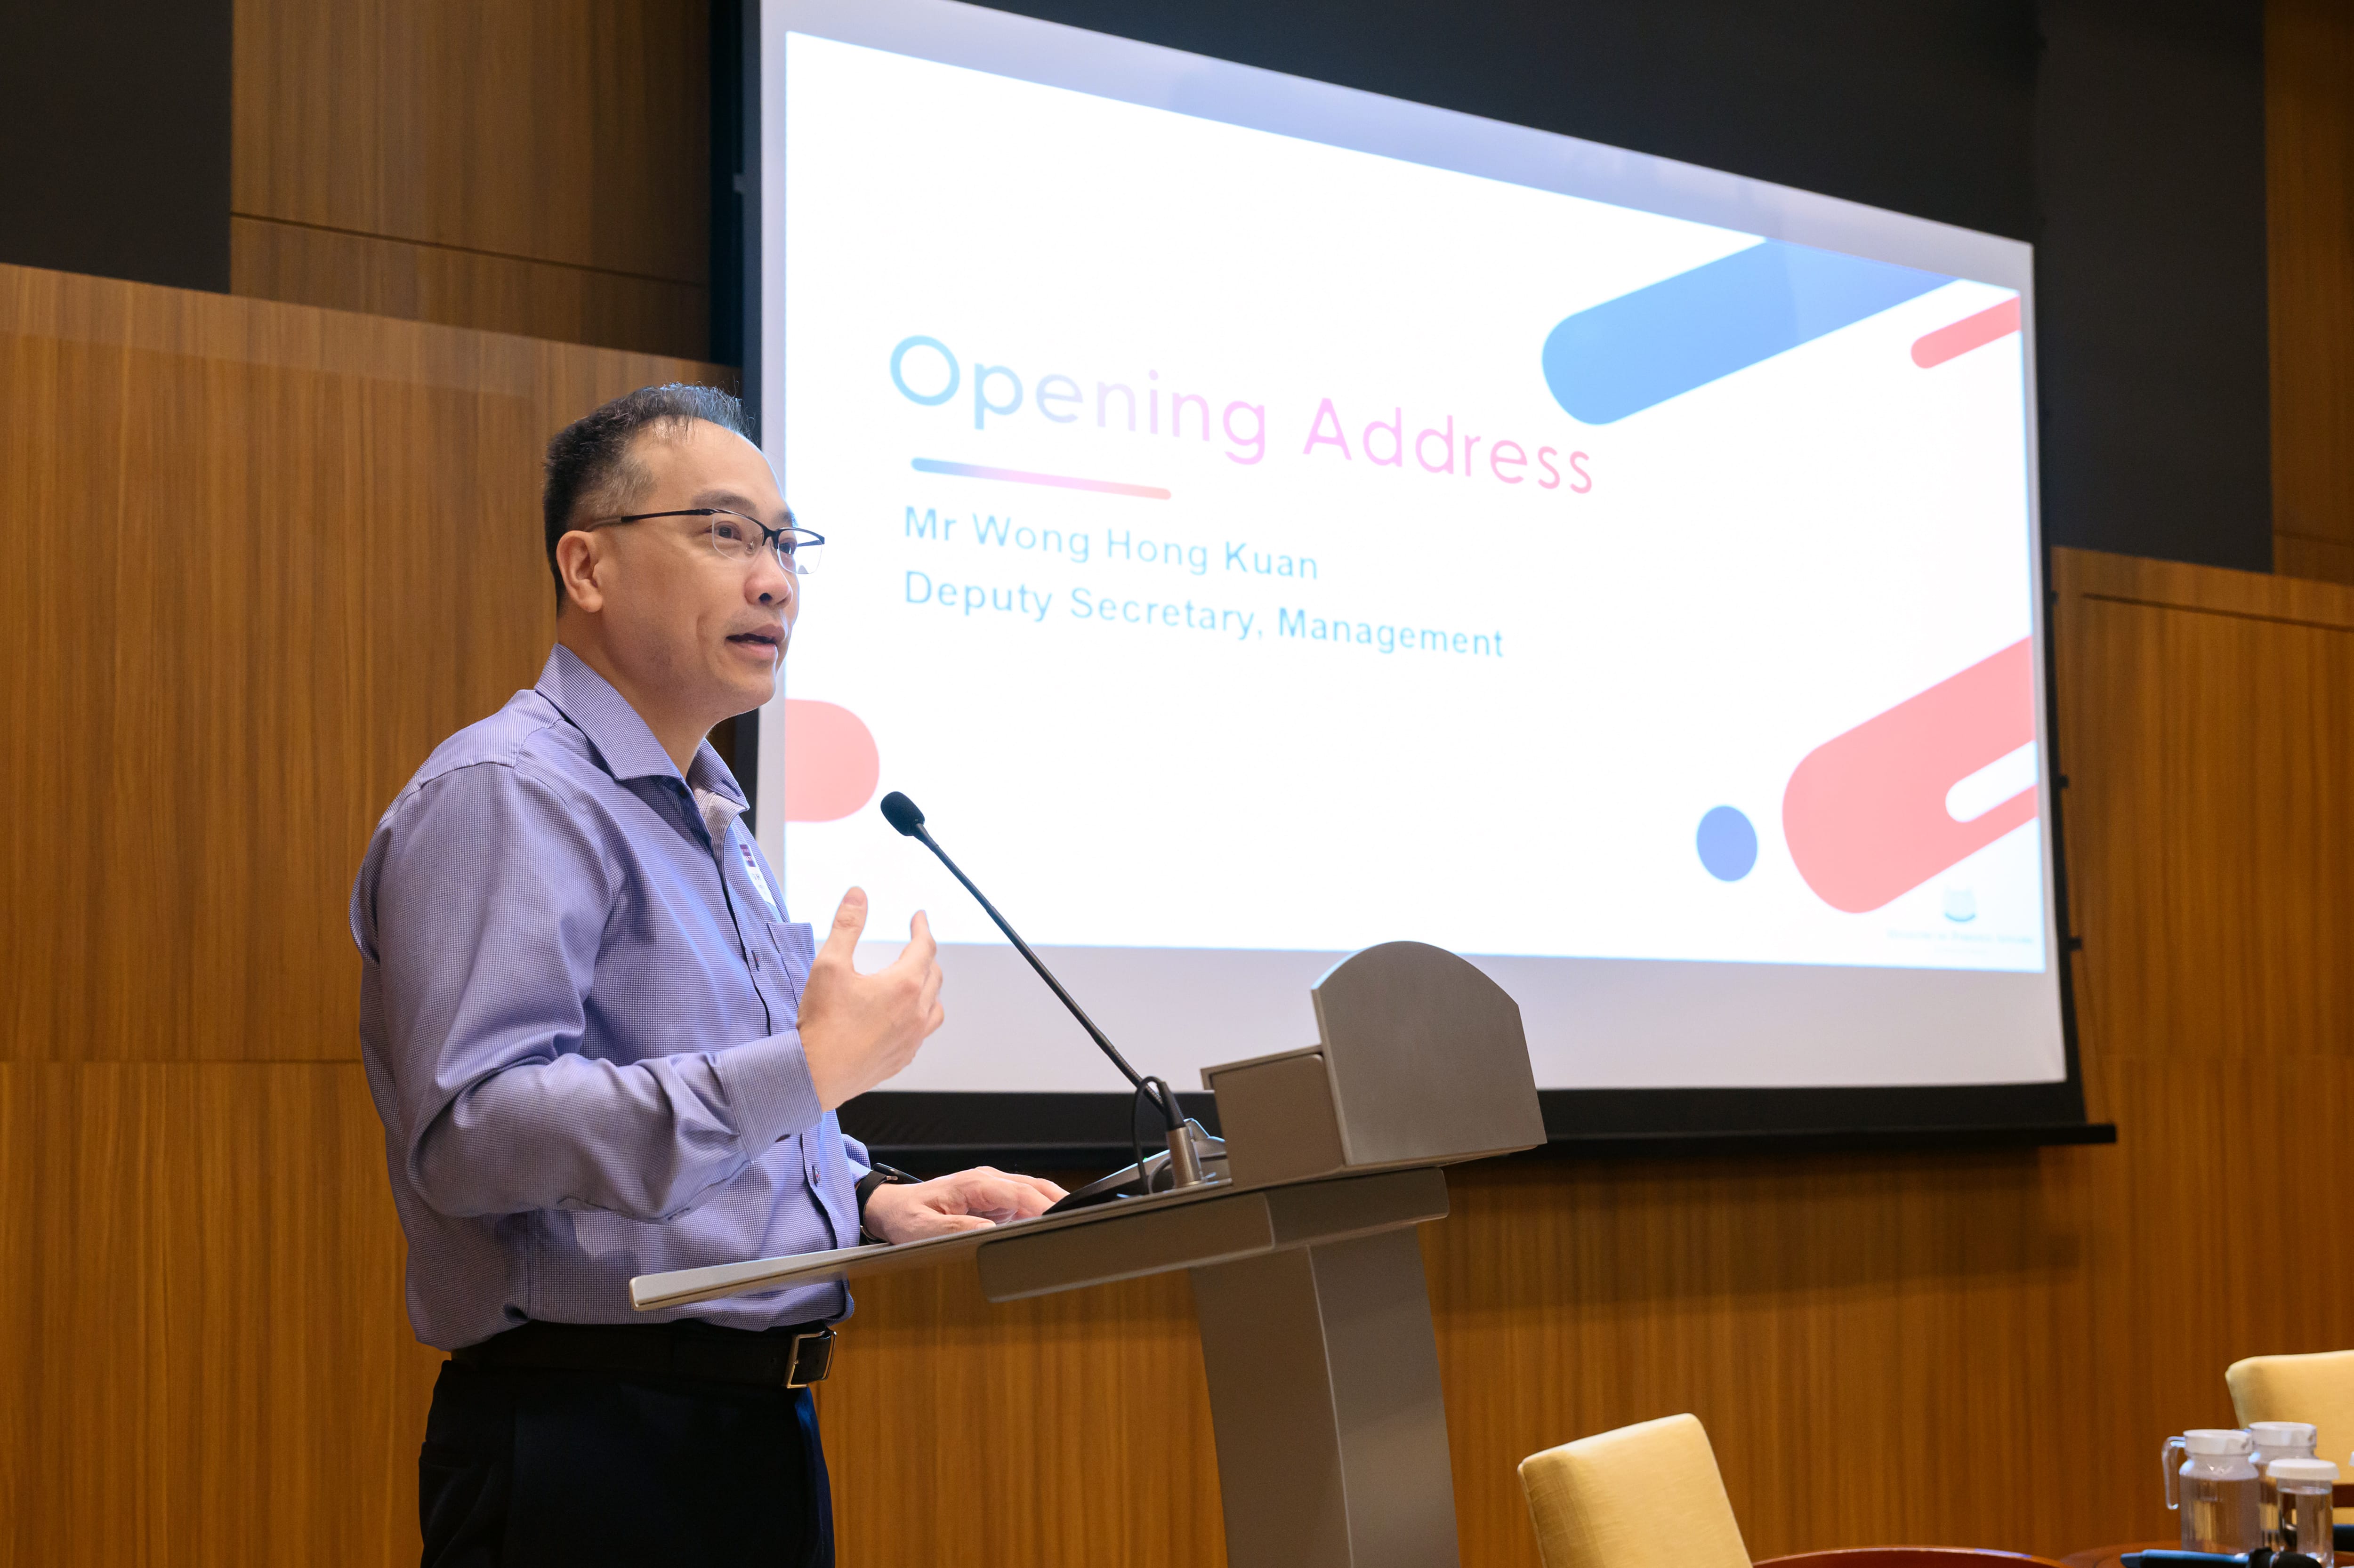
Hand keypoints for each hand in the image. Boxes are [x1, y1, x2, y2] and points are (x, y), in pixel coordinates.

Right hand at [798, 888, 944, 1110]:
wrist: (815, 1074)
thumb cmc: (822, 1023)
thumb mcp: (829, 964)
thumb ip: (847, 926)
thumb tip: (858, 896)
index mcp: (903, 986)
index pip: (924, 947)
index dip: (922, 928)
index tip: (919, 918)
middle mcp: (915, 1013)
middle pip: (934, 975)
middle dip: (925, 954)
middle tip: (915, 944)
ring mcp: (912, 1038)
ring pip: (935, 1007)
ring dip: (929, 988)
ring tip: (917, 980)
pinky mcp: (903, 1058)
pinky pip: (923, 1032)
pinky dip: (920, 1016)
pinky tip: (904, 1016)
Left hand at [862, 1166, 1069, 1242]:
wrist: (891, 1209)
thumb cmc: (906, 1216)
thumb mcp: (924, 1228)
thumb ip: (956, 1228)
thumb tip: (988, 1232)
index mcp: (974, 1184)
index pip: (1019, 1192)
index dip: (1044, 1206)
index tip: (1061, 1220)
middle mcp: (988, 1182)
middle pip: (1035, 1188)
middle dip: (1060, 1203)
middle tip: (1081, 1223)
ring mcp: (993, 1191)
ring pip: (1034, 1194)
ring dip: (1053, 1208)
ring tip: (1072, 1227)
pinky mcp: (994, 1202)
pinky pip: (1024, 1205)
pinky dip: (1041, 1214)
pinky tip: (1050, 1230)